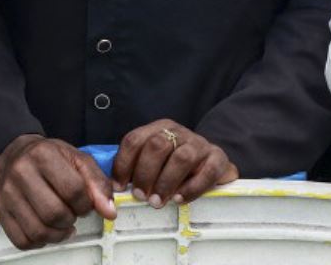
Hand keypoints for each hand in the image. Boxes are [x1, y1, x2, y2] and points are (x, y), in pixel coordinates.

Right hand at [0, 134, 115, 249]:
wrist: (15, 153)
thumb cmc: (49, 157)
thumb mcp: (77, 159)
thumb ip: (98, 183)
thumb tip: (109, 211)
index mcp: (43, 154)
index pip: (73, 190)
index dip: (86, 204)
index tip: (86, 203)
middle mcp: (21, 172)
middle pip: (55, 213)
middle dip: (71, 219)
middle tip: (73, 213)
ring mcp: (7, 192)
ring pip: (38, 231)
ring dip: (58, 234)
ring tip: (63, 224)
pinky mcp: (0, 210)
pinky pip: (22, 240)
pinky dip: (40, 241)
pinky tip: (47, 229)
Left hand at [111, 120, 238, 207]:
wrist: (213, 162)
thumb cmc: (176, 166)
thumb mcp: (156, 161)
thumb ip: (137, 168)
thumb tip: (112, 188)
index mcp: (158, 129)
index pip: (135, 139)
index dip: (123, 163)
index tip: (119, 187)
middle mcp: (178, 132)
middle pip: (157, 145)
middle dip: (145, 173)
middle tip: (141, 196)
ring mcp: (199, 143)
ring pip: (181, 157)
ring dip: (166, 182)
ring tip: (158, 201)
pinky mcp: (218, 158)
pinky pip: (206, 171)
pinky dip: (191, 188)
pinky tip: (180, 199)